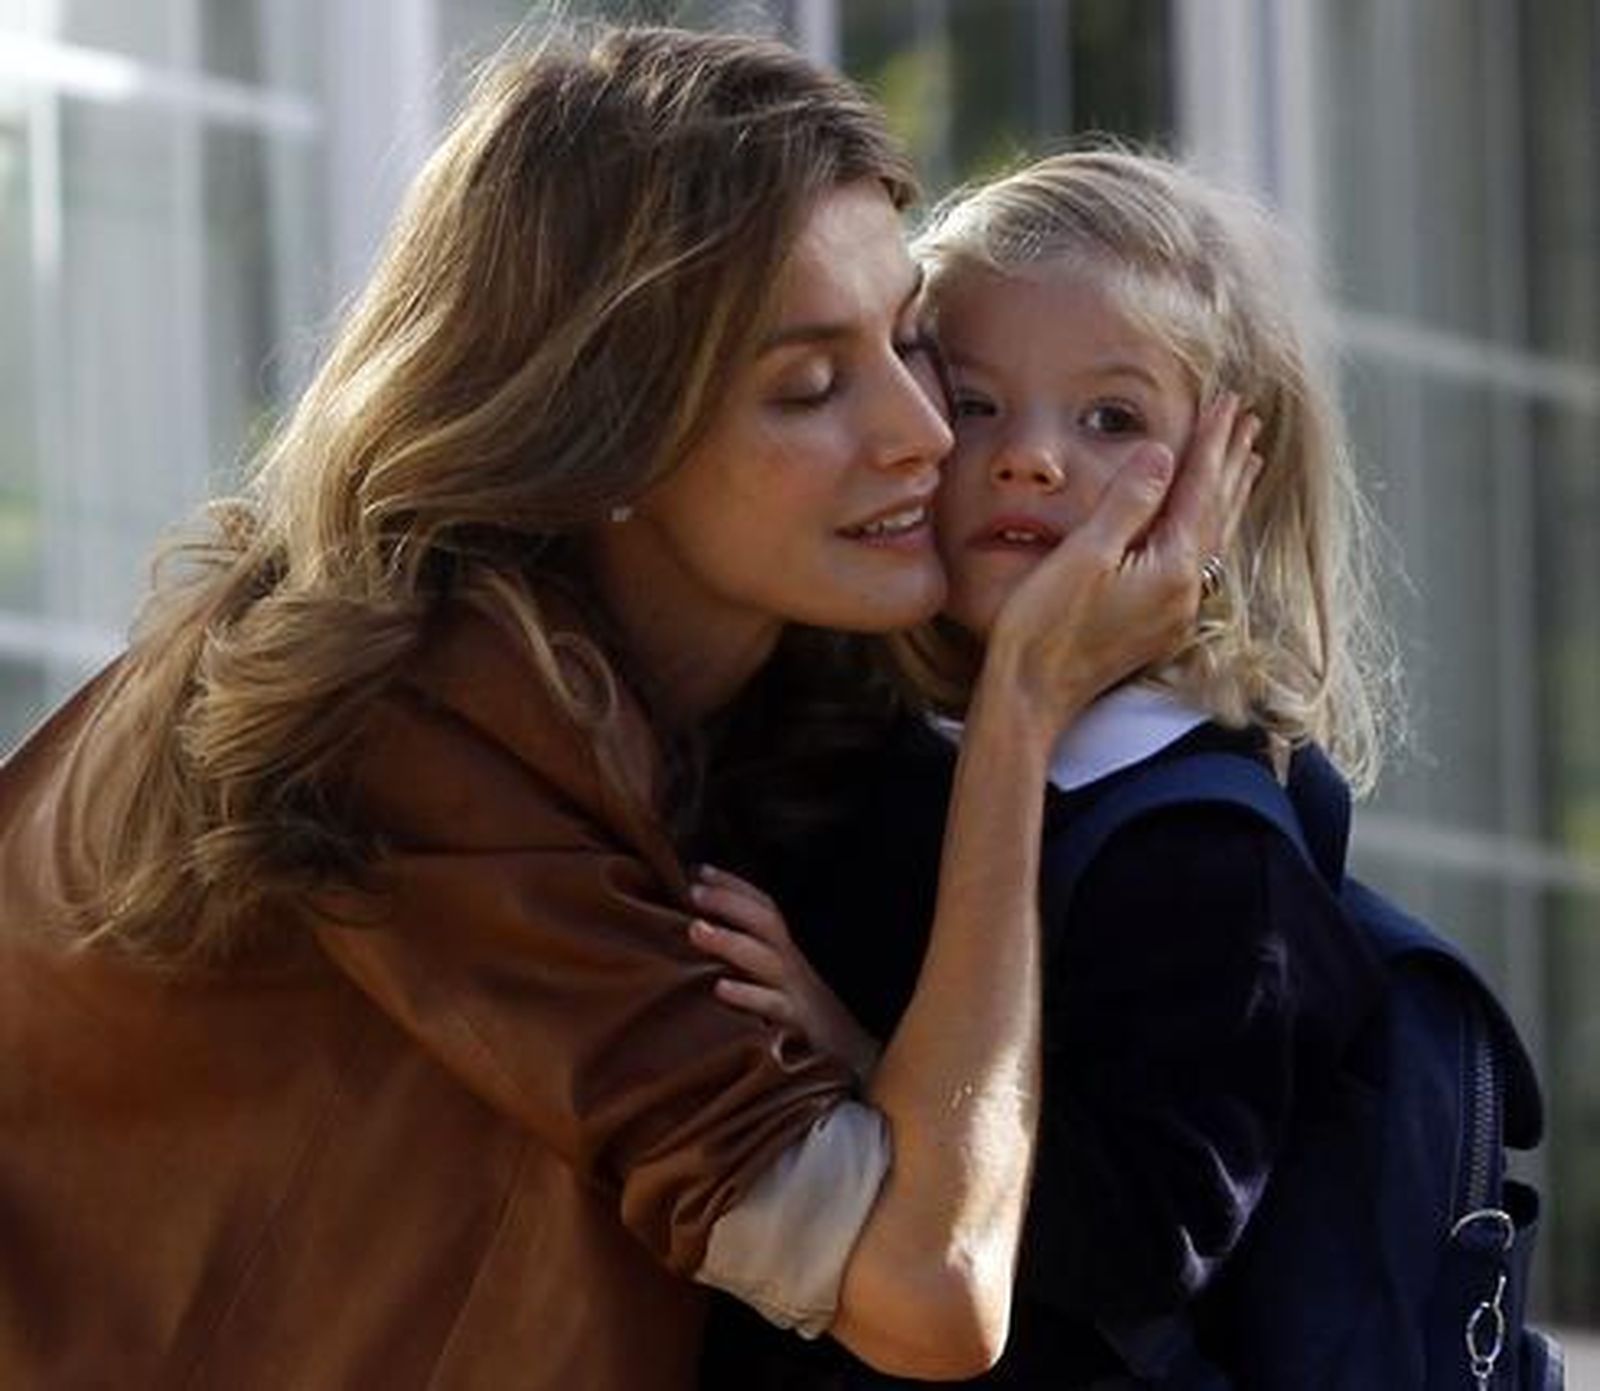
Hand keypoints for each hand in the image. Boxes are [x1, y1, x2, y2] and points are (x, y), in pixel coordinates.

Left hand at [687, 864, 880, 1083]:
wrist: (855, 1065)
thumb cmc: (804, 1025)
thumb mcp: (778, 988)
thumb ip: (750, 964)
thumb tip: (700, 940)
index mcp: (787, 954)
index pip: (763, 907)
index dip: (734, 886)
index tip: (699, 869)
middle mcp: (794, 967)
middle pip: (766, 921)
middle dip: (730, 902)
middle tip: (692, 890)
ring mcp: (798, 996)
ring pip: (767, 959)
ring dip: (730, 941)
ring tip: (695, 929)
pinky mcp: (801, 1028)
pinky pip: (775, 1007)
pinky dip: (748, 996)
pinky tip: (720, 989)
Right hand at [979, 394, 1261, 737]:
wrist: (1031, 696)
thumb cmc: (1045, 628)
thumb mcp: (1082, 555)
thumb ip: (1127, 502)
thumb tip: (1161, 453)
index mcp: (1171, 569)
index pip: (1199, 490)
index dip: (1212, 444)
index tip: (1227, 403)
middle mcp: (1185, 592)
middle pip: (1217, 512)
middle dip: (1230, 462)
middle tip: (1248, 417)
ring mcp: (1174, 612)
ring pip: (1213, 538)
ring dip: (1229, 494)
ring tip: (1247, 460)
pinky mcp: (1158, 625)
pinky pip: (1198, 560)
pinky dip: (1210, 527)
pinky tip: (1207, 522)